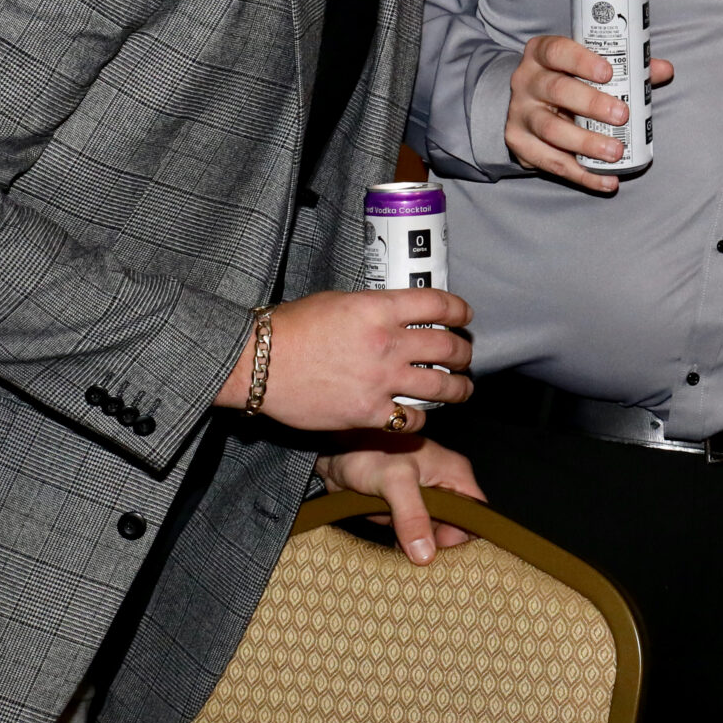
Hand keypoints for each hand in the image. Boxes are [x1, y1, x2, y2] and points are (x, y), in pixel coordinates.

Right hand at [213, 288, 473, 432]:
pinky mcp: (367, 413)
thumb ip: (376, 308)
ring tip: (462, 389)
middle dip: (463, 353)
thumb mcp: (340, 301)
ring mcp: (380, 380)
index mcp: (380, 309)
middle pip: (449, 347)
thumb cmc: (292, 328)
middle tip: (464, 356)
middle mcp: (387, 343)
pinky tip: (417, 416)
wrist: (258, 364)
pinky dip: (419, 420)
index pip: (440, 305)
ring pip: (442, 386)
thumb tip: (400, 313)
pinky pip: (410, 420)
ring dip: (459, 388)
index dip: (460, 311)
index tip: (465, 318)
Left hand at [315, 435, 487, 565]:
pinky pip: (415, 535)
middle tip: (425, 566)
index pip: (476, 513)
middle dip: (442, 547)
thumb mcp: (395, 481)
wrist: (334, 453)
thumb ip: (412, 515)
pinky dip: (408, 547)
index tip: (448, 558)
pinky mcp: (404, 511)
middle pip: (456, 527)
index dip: (466, 535)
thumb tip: (426, 554)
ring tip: (411, 564)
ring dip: (423, 549)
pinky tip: (399, 556)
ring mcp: (424, 500)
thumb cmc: (367, 451)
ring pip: (435, 534)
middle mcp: (444, 486)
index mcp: (454, 474)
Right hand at [505, 33, 675, 191]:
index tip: (608, 73)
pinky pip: (551, 163)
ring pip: (551, 129)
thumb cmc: (569, 81)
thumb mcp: (588, 68)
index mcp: (541, 54)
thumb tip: (663, 70)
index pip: (557, 50)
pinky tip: (607, 181)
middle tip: (621, 114)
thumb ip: (627, 68)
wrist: (529, 106)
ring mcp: (520, 114)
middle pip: (556, 90)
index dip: (581, 61)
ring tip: (616, 151)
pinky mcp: (520, 145)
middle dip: (591, 103)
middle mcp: (526, 82)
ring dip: (586, 143)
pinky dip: (582, 174)